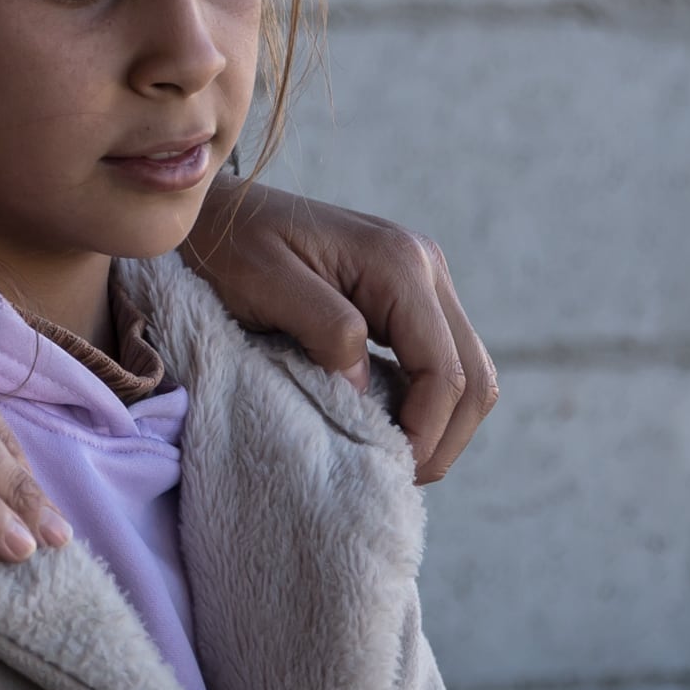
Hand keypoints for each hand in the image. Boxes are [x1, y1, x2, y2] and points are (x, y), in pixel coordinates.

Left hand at [184, 178, 498, 480]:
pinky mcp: (407, 296)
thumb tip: (363, 386)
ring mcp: (421, 280)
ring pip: (467, 371)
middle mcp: (424, 266)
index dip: (425, 431)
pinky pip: (440, 360)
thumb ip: (321, 327)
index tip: (384, 469)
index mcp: (397, 263)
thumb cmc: (227, 246)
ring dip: (439, 422)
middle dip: (442, 437)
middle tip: (393, 476)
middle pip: (475, 376)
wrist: (215, 212)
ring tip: (390, 455)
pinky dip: (425, 401)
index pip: (444, 370)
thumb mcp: (261, 281)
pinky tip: (384, 421)